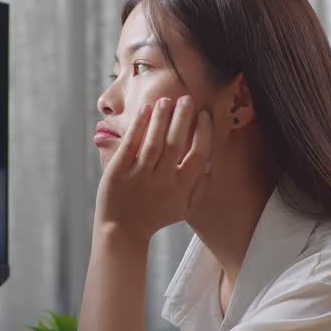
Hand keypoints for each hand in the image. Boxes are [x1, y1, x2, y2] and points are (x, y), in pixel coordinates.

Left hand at [96, 96, 213, 241]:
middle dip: (182, 118)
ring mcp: (139, 177)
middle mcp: (162, 182)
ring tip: (166, 100)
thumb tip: (212, 162)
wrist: (122, 231)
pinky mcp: (118, 173)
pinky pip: (130, 145)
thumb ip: (199, 187)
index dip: (203, 133)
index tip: (204, 114)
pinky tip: (145, 110)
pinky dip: (138, 126)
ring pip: (153, 142)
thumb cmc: (155, 217)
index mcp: (181, 188)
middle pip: (176, 144)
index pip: (198, 155)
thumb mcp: (183, 208)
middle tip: (186, 98)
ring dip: (161, 118)